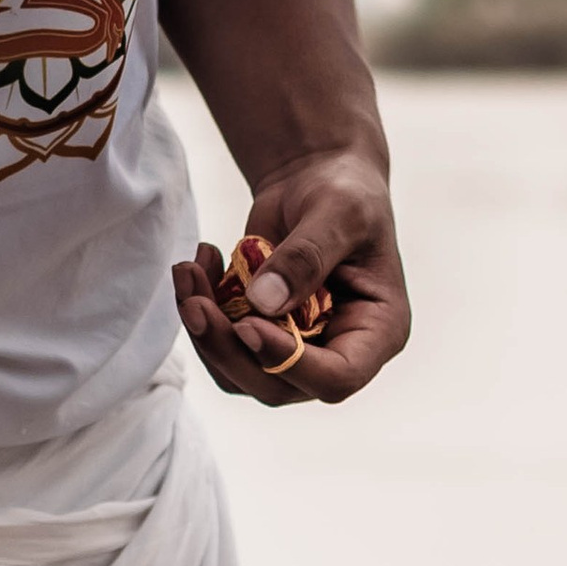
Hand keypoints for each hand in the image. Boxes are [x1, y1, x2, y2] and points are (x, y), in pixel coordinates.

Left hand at [172, 144, 409, 409]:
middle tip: (194, 301)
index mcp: (378, 331)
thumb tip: (264, 304)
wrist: (314, 180)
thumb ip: (305, 258)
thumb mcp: (337, 213)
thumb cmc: (342, 192)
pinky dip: (200, 310)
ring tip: (188, 271)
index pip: (337, 377)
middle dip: (227, 349)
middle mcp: (338, 350)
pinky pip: (220, 345)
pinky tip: (199, 265)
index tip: (247, 324)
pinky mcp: (259, 334)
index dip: (287, 362)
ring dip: (204, 332)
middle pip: (276, 385)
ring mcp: (295, 348)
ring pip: (238, 373)